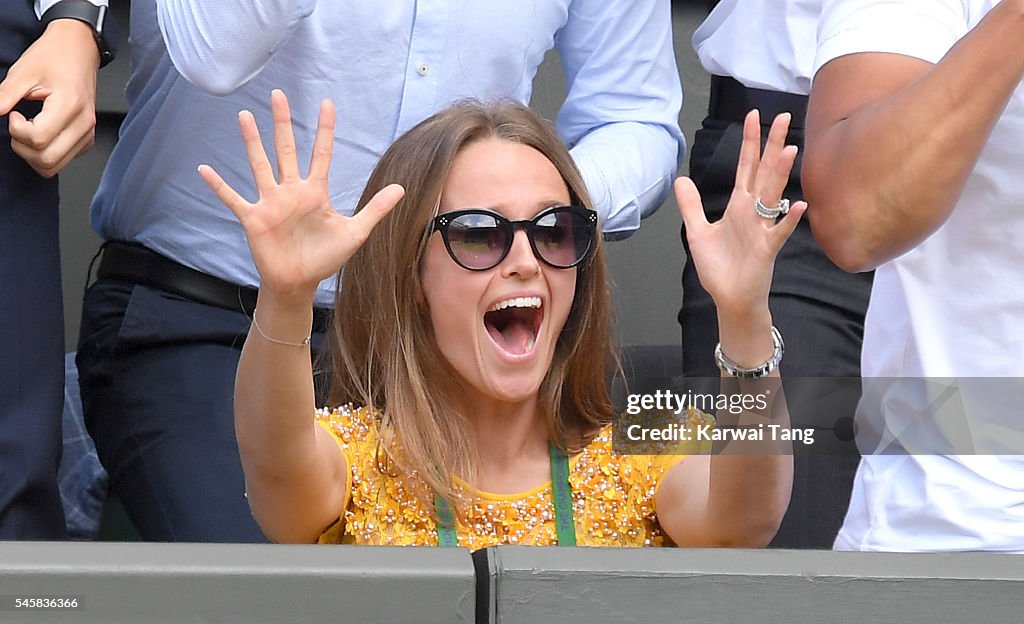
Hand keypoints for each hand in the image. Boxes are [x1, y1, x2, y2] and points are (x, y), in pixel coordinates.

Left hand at [0, 20, 99, 176]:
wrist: (79, 48)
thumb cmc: (55, 56)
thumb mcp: (22, 72)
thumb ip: (3, 96)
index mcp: (70, 105)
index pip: (39, 139)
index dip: (17, 130)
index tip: (14, 113)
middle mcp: (83, 124)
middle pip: (47, 160)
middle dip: (23, 147)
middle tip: (18, 125)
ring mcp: (87, 133)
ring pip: (55, 165)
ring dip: (33, 155)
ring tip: (28, 131)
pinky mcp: (87, 138)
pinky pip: (63, 160)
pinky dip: (46, 153)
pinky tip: (41, 133)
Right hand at [199, 90, 404, 303]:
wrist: (299, 283)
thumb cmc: (324, 258)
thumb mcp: (355, 232)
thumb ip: (376, 209)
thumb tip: (402, 188)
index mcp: (315, 192)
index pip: (321, 153)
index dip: (324, 129)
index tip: (327, 103)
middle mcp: (291, 191)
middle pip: (286, 149)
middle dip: (282, 122)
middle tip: (278, 94)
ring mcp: (271, 202)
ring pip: (260, 164)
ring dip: (251, 142)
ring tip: (243, 115)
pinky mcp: (254, 218)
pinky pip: (233, 198)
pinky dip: (218, 186)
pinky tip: (204, 169)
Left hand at [677, 110, 805, 321]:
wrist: (730, 298)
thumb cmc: (720, 267)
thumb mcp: (698, 232)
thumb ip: (691, 205)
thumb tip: (681, 179)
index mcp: (738, 206)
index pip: (745, 167)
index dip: (749, 143)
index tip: (753, 116)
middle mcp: (753, 213)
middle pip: (764, 172)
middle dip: (772, 145)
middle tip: (783, 116)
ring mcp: (762, 229)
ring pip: (773, 196)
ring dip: (781, 174)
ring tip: (790, 149)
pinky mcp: (766, 250)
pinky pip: (779, 232)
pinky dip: (789, 219)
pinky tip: (798, 205)